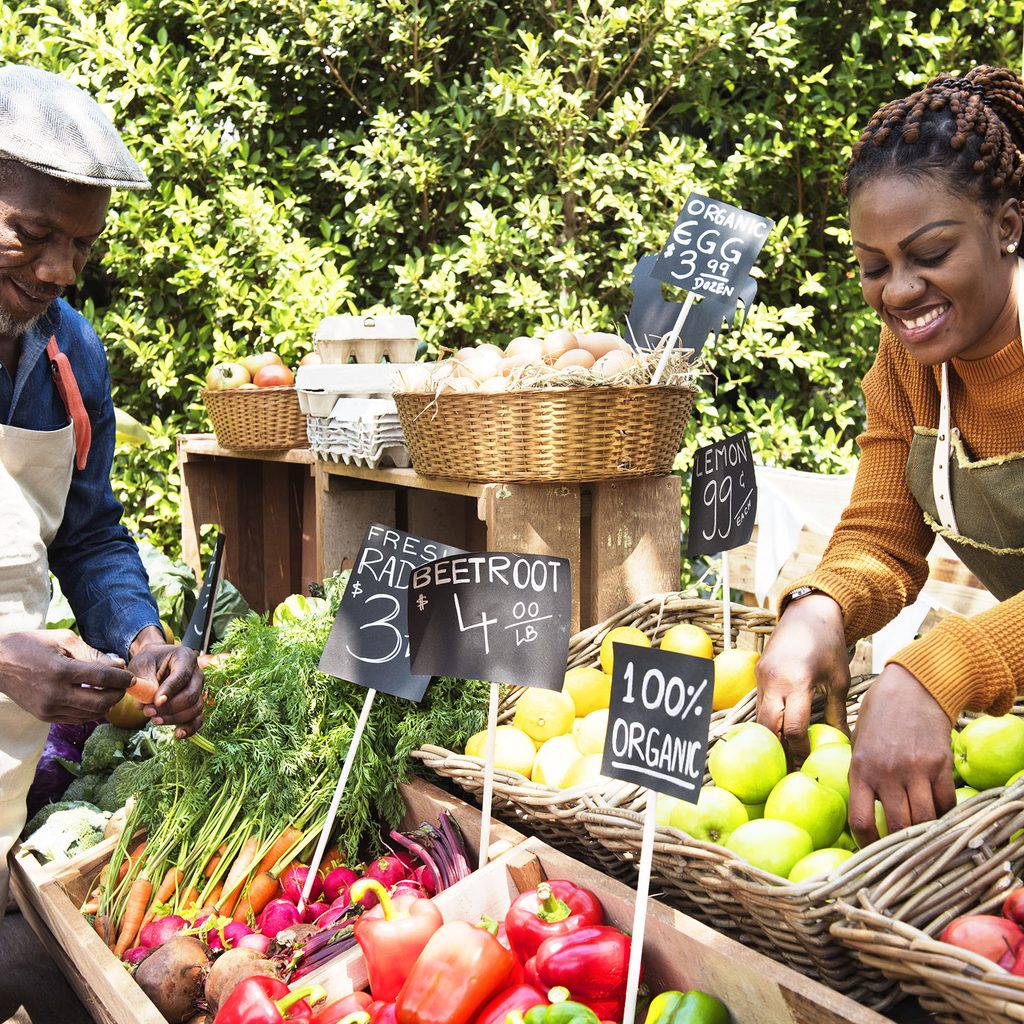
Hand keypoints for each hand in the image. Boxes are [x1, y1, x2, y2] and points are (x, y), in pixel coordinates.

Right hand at [0, 629, 131, 722]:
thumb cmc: (31, 645)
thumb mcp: (63, 640)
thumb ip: (92, 654)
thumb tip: (119, 666)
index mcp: (60, 671)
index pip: (102, 678)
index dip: (122, 679)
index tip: (132, 677)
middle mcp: (55, 693)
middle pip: (100, 702)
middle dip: (118, 694)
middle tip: (124, 686)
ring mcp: (48, 709)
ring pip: (90, 714)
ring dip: (106, 704)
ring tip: (112, 691)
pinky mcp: (44, 717)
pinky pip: (76, 719)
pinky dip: (91, 711)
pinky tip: (96, 700)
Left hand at [128, 626, 203, 738]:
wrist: (152, 662)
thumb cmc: (147, 662)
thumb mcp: (142, 667)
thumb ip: (147, 684)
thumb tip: (149, 706)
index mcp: (185, 657)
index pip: (182, 676)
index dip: (170, 690)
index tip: (156, 702)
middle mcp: (197, 673)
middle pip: (191, 695)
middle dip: (169, 708)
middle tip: (147, 712)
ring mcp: (199, 689)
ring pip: (195, 708)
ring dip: (175, 718)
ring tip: (154, 721)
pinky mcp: (195, 703)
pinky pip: (198, 718)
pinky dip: (189, 728)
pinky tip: (177, 735)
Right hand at [756, 593, 849, 762]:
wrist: (808, 612)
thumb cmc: (829, 644)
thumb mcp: (839, 679)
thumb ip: (837, 713)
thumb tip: (843, 745)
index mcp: (797, 681)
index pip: (792, 728)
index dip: (799, 750)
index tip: (808, 765)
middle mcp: (773, 680)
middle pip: (768, 728)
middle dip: (778, 750)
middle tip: (791, 768)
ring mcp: (761, 677)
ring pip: (759, 718)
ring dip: (771, 737)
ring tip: (785, 755)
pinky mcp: (757, 673)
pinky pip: (760, 704)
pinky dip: (768, 720)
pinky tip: (780, 731)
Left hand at [848, 664, 954, 846]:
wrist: (912, 688)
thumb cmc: (879, 716)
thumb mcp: (858, 744)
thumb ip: (861, 776)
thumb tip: (863, 811)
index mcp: (861, 768)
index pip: (860, 819)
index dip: (866, 843)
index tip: (871, 849)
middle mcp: (887, 772)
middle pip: (897, 827)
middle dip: (899, 845)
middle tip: (900, 851)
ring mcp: (916, 769)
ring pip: (924, 820)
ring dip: (923, 833)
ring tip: (920, 836)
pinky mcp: (941, 765)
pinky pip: (946, 803)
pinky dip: (944, 813)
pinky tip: (937, 813)